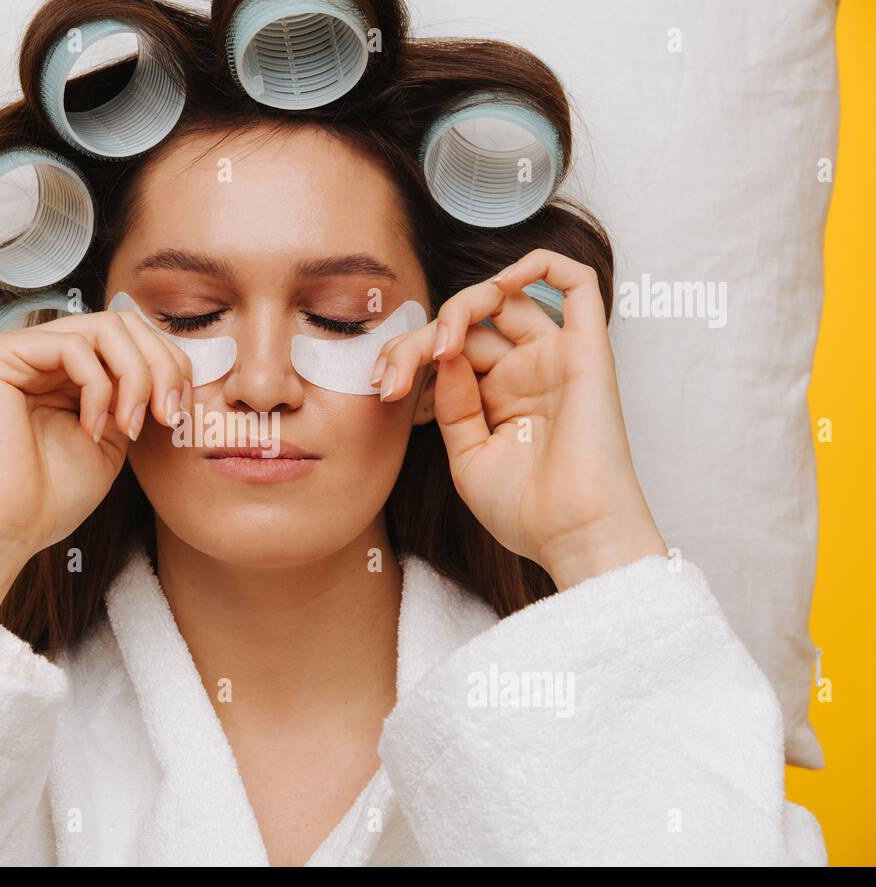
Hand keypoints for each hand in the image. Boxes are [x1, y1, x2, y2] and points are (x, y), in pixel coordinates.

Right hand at [0, 307, 190, 652]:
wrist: (7, 529)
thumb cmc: (53, 496)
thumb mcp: (115, 435)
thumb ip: (136, 394)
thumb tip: (176, 366)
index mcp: (68, 369)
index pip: (132, 336)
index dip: (169, 366)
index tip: (178, 415)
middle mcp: (42, 351)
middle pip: (124, 322)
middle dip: (161, 366)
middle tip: (166, 416)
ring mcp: (18, 348)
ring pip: (104, 326)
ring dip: (136, 376)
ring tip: (130, 426)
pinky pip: (73, 345)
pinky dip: (97, 387)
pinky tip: (90, 428)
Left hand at [375, 249, 667, 589]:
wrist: (572, 536)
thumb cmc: (526, 512)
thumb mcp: (467, 458)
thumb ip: (453, 403)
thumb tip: (444, 353)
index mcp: (497, 397)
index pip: (447, 351)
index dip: (409, 357)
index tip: (383, 389)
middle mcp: (526, 371)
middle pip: (466, 324)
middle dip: (418, 340)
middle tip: (392, 376)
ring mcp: (555, 358)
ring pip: (504, 299)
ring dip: (459, 308)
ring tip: (439, 347)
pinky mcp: (586, 351)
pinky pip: (576, 284)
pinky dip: (539, 266)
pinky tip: (499, 287)